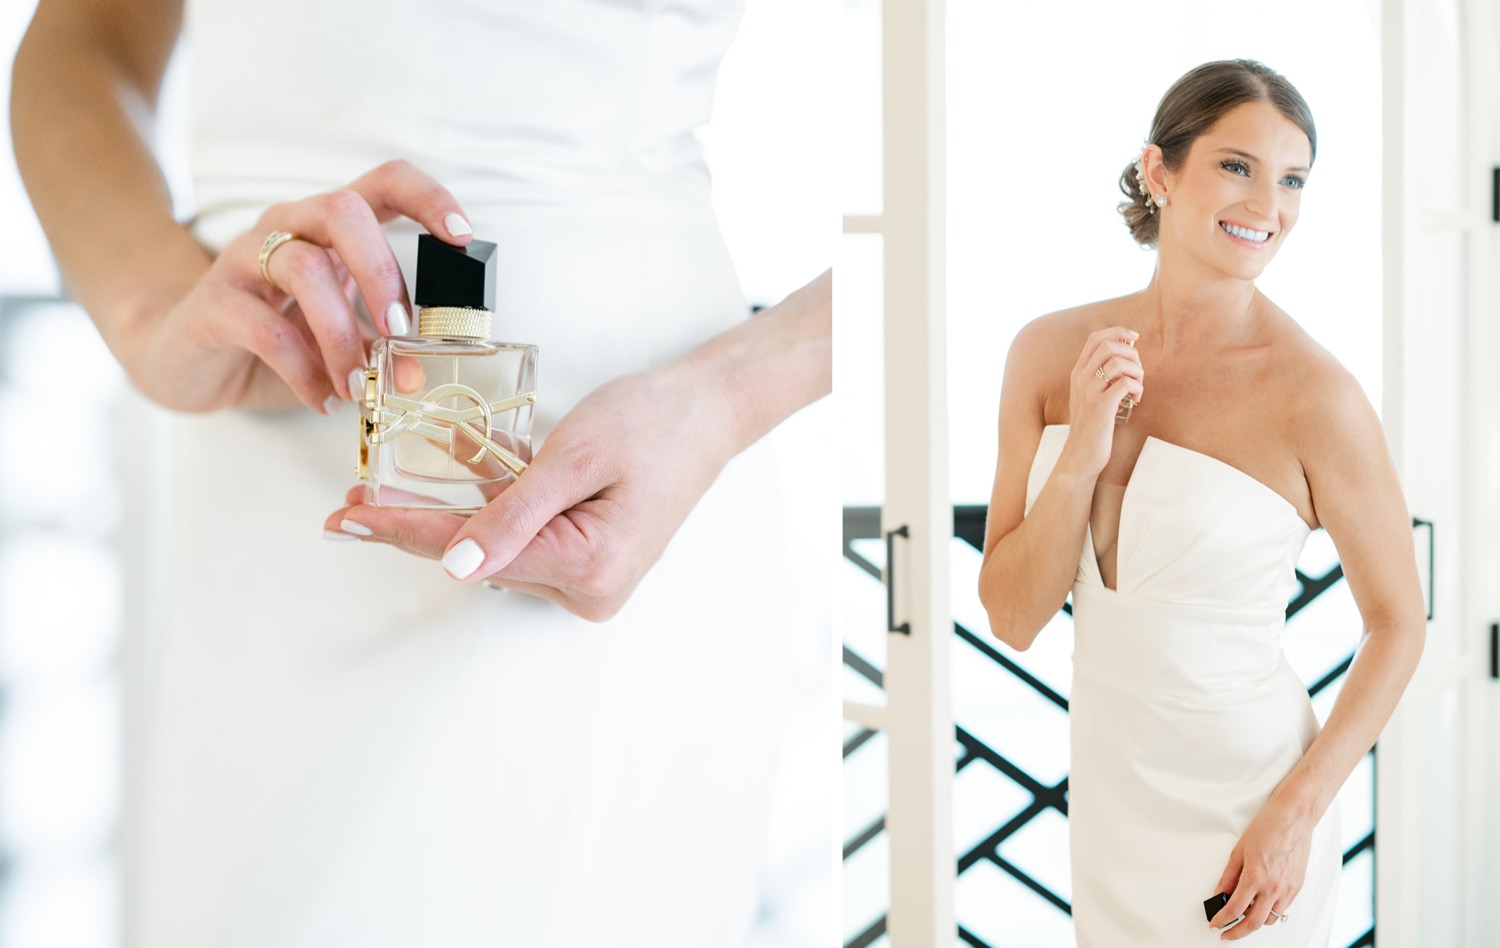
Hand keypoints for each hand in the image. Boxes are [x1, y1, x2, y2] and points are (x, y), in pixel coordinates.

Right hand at [128, 160, 472, 412]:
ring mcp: (244, 260)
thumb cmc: (276, 337)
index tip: (463, 235)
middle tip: (400, 328)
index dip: (427, 197)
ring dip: (343, 333)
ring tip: (360, 383)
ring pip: (303, 268)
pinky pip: (265, 329)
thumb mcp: (339, 333)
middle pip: (342, 211)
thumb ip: (378, 343)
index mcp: (330, 226)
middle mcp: (288, 227)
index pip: (384, 182)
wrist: (187, 359)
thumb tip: (418, 370)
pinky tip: (324, 400)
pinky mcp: (213, 304)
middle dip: (382, 270)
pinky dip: (304, 371)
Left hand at [325, 357, 739, 620]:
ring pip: (499, 548)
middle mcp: (591, 589)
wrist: (708, 412)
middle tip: (350, 503)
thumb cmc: (652, 422)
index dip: (402, 533)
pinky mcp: (592, 563)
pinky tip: (456, 475)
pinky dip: (493, 508)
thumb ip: (512, 512)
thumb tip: (455, 564)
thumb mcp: (574, 456)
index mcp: (591, 567)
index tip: (345, 524)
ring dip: (453, 513)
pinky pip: (526, 538)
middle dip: (418, 524)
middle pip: (482, 556)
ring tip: (384, 490)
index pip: (474, 552)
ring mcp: (593, 581)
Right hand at [1057, 326, 1142, 477]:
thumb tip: (1124, 361)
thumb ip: (1099, 379)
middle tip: (1138, 372)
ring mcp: (1089, 392)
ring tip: (1138, 387)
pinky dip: (1137, 387)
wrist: (1080, 456)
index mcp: (1077, 374)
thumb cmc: (1090, 427)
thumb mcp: (1088, 398)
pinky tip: (1136, 399)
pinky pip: (1126, 382)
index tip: (1134, 338)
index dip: (1118, 331)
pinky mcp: (1101, 406)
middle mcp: (1081, 379)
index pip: (1095, 338)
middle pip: (1109, 345)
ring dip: (1137, 371)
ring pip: (1119, 362)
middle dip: (1132, 353)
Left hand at [1208, 800, 1312, 938]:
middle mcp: (1274, 887)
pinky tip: (1261, 904)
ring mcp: (1288, 889)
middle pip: (1254, 923)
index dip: (1222, 920)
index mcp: (1255, 877)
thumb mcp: (1238, 851)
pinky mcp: (1297, 887)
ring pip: (1271, 919)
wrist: (1293, 818)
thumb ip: (1228, 876)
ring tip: (1243, 915)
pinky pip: (1283, 908)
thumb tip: (1219, 894)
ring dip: (1255, 921)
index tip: (1215, 924)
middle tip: (1227, 933)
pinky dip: (1270, 911)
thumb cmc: (1267, 828)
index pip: (1235, 909)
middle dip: (1238, 932)